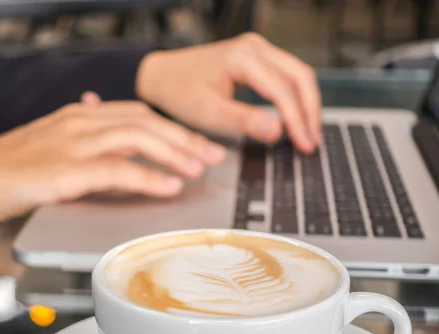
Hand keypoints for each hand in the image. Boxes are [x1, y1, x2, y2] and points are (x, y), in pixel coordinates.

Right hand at [0, 101, 225, 224]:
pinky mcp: (60, 172)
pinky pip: (114, 171)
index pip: (138, 114)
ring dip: (174, 154)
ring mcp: (69, 146)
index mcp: (78, 115)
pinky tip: (169, 186)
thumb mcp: (48, 142)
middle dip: (184, 139)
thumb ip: (82, 134)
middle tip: (213, 156)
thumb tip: (108, 122)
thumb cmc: (3, 167)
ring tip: (200, 170)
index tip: (199, 143)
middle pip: (145, 122)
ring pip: (136, 139)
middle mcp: (78, 123)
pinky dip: (146, 178)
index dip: (174, 128)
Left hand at [136, 33, 320, 152]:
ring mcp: (257, 49)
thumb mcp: (208, 112)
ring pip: (297, 73)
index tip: (305, 144)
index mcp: (241, 57)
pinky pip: (286, 74)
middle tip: (312, 142)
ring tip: (309, 133)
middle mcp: (254, 47)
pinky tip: (297, 117)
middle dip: (310, 111)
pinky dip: (295, 96)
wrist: (163, 76)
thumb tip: (277, 131)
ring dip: (307, 103)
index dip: (298, 119)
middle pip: (299, 76)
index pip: (282, 89)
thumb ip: (243, 121)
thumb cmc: (180, 92)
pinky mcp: (256, 57)